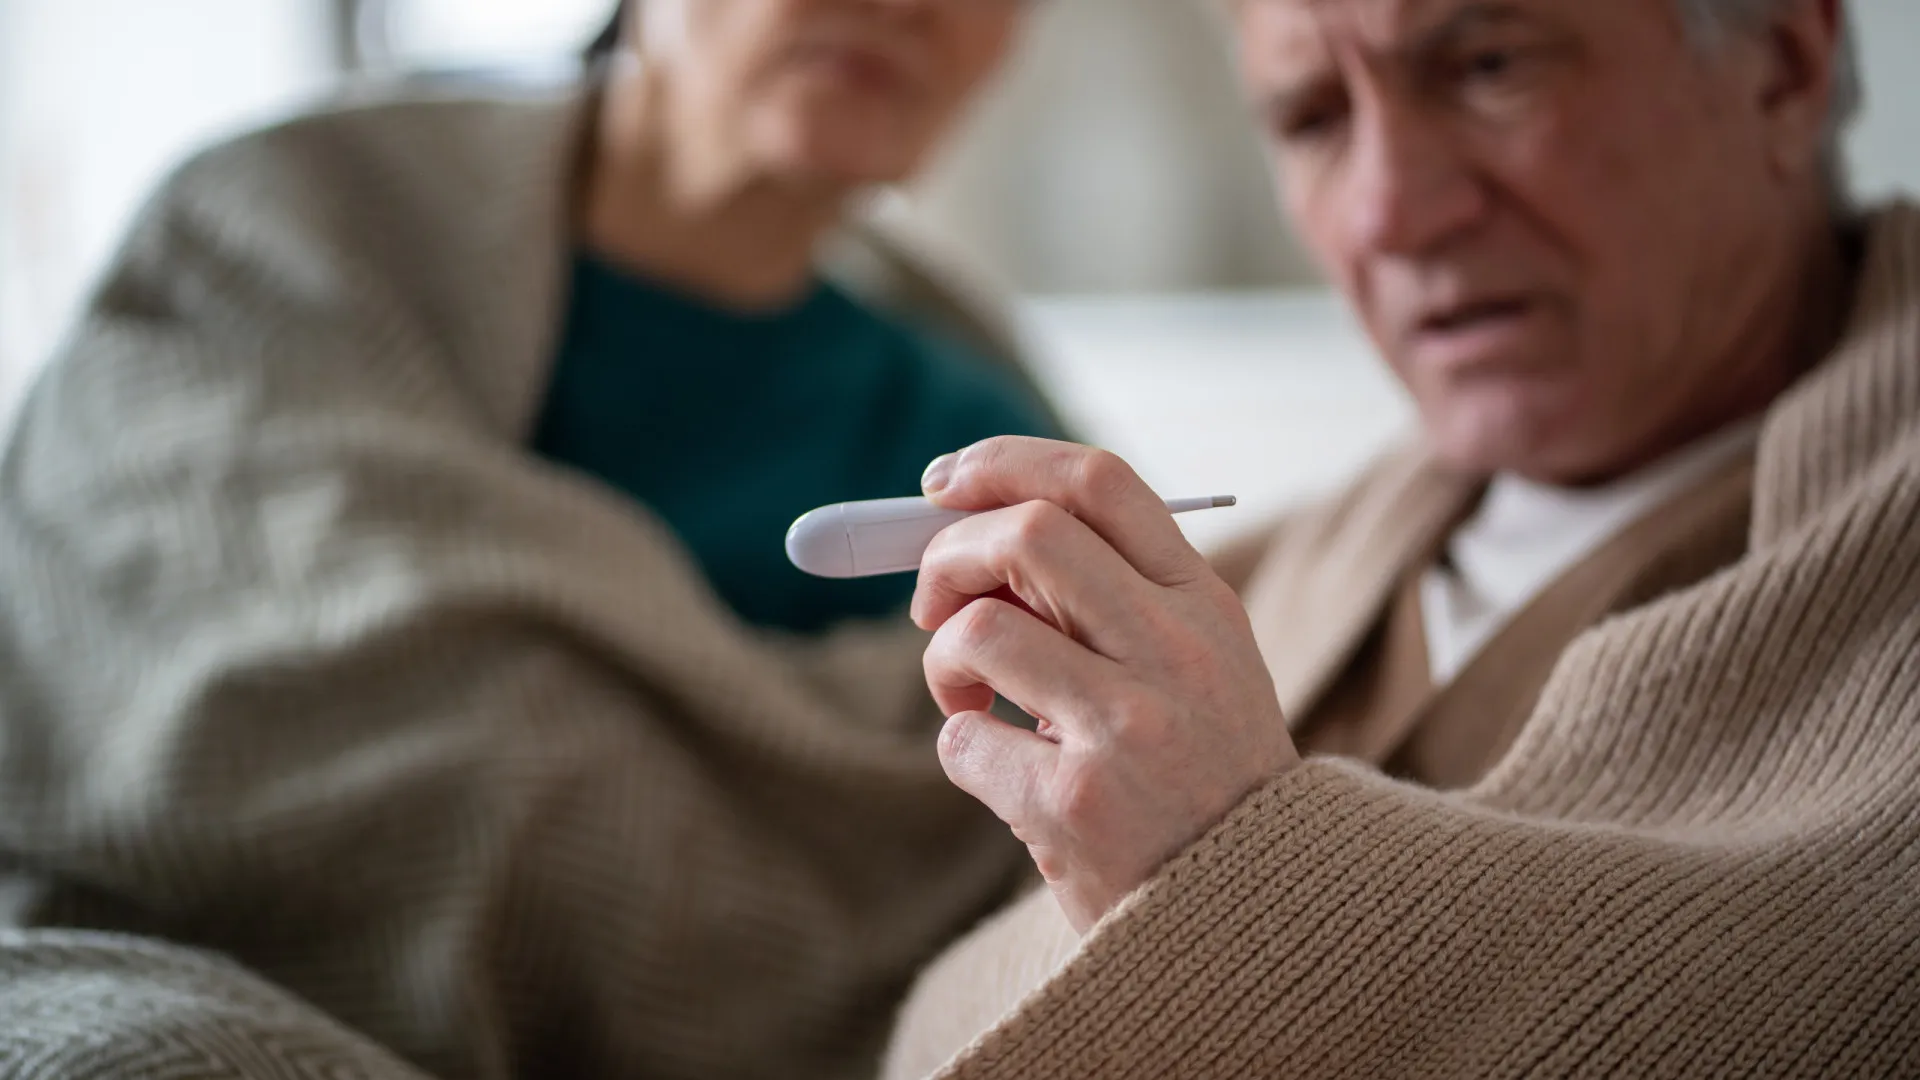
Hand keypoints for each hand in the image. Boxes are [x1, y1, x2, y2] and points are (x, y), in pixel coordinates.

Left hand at [913, 437, 1300, 932]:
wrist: (1255, 916)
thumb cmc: (1200, 775)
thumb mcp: (1193, 665)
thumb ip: (1106, 595)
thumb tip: (970, 531)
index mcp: (1205, 603)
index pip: (1099, 482)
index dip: (1004, 462)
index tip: (943, 483)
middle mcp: (1175, 652)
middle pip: (1027, 533)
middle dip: (949, 554)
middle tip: (932, 601)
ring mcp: (1127, 728)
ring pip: (978, 629)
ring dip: (943, 659)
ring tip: (969, 700)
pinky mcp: (1074, 805)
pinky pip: (960, 740)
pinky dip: (960, 746)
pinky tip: (1002, 774)